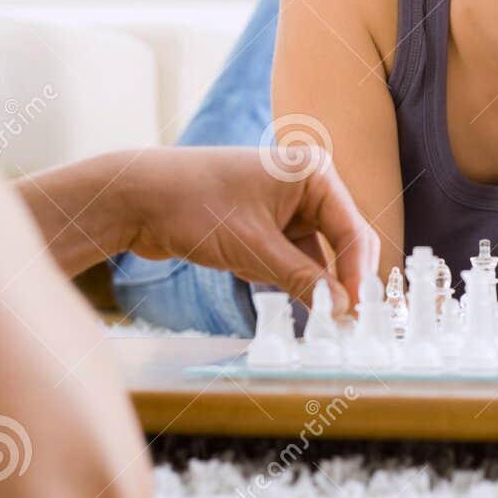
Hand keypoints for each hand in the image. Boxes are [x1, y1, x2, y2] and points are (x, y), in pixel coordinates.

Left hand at [118, 146, 379, 314]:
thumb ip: (302, 279)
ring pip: (317, 253)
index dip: (358, 276)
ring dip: (315, 283)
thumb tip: (343, 309)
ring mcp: (287, 203)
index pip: (351, 231)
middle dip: (342, 281)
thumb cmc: (195, 207)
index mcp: (313, 173)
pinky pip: (293, 255)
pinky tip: (289, 298)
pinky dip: (291, 277)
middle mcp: (306, 184)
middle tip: (346, 324)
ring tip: (324, 321)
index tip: (359, 316)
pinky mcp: (267, 222)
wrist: (139, 198)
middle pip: (341, 240)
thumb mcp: (253, 249)